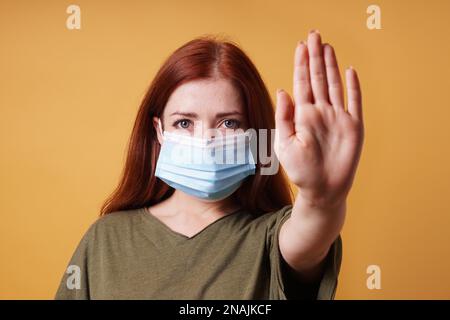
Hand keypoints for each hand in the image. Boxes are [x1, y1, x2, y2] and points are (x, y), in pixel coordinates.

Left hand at [274, 30, 363, 207]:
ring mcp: (337, 118)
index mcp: (303, 115)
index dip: (301, 64)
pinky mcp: (353, 127)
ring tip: (327, 47)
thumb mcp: (284, 144)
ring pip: (334, 85)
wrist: (322, 190)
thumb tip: (282, 90)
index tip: (300, 46)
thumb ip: (283, 117)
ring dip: (331, 66)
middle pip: (317, 78)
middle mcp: (320, 112)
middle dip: (315, 57)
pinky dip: (353, 87)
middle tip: (314, 35)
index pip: (301, 83)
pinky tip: (350, 71)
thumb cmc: (300, 170)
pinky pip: (354, 102)